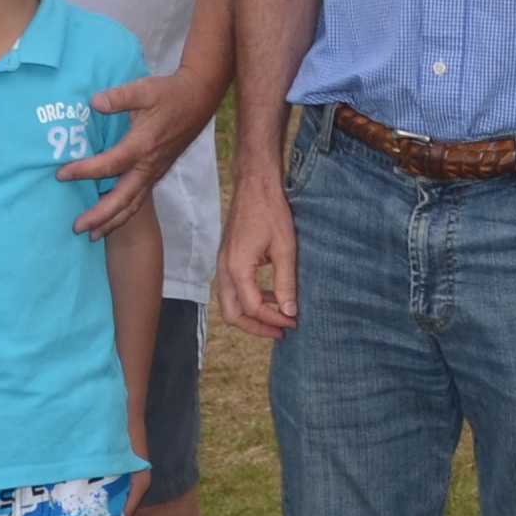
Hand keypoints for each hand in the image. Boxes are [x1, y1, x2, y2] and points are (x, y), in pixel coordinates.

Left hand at [65, 60, 217, 238]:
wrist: (198, 100)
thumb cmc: (169, 94)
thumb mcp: (144, 89)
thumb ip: (118, 97)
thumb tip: (93, 103)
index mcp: (142, 146)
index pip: (109, 165)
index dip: (84, 171)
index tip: (61, 174)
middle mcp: (148, 165)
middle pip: (123, 199)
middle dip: (100, 216)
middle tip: (77, 227)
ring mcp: (154, 171)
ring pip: (132, 204)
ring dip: (112, 221)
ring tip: (93, 235)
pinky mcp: (156, 172)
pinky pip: (138, 199)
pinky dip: (123, 213)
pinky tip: (110, 218)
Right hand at [213, 173, 299, 338]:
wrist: (255, 185)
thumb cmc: (271, 211)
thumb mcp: (285, 248)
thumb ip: (286, 282)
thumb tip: (289, 310)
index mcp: (237, 268)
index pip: (253, 307)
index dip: (273, 319)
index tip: (293, 322)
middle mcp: (224, 268)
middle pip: (233, 314)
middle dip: (256, 327)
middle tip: (281, 331)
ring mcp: (222, 263)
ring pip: (230, 303)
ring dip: (253, 314)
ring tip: (279, 316)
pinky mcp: (227, 258)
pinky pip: (232, 289)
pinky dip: (249, 298)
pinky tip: (271, 295)